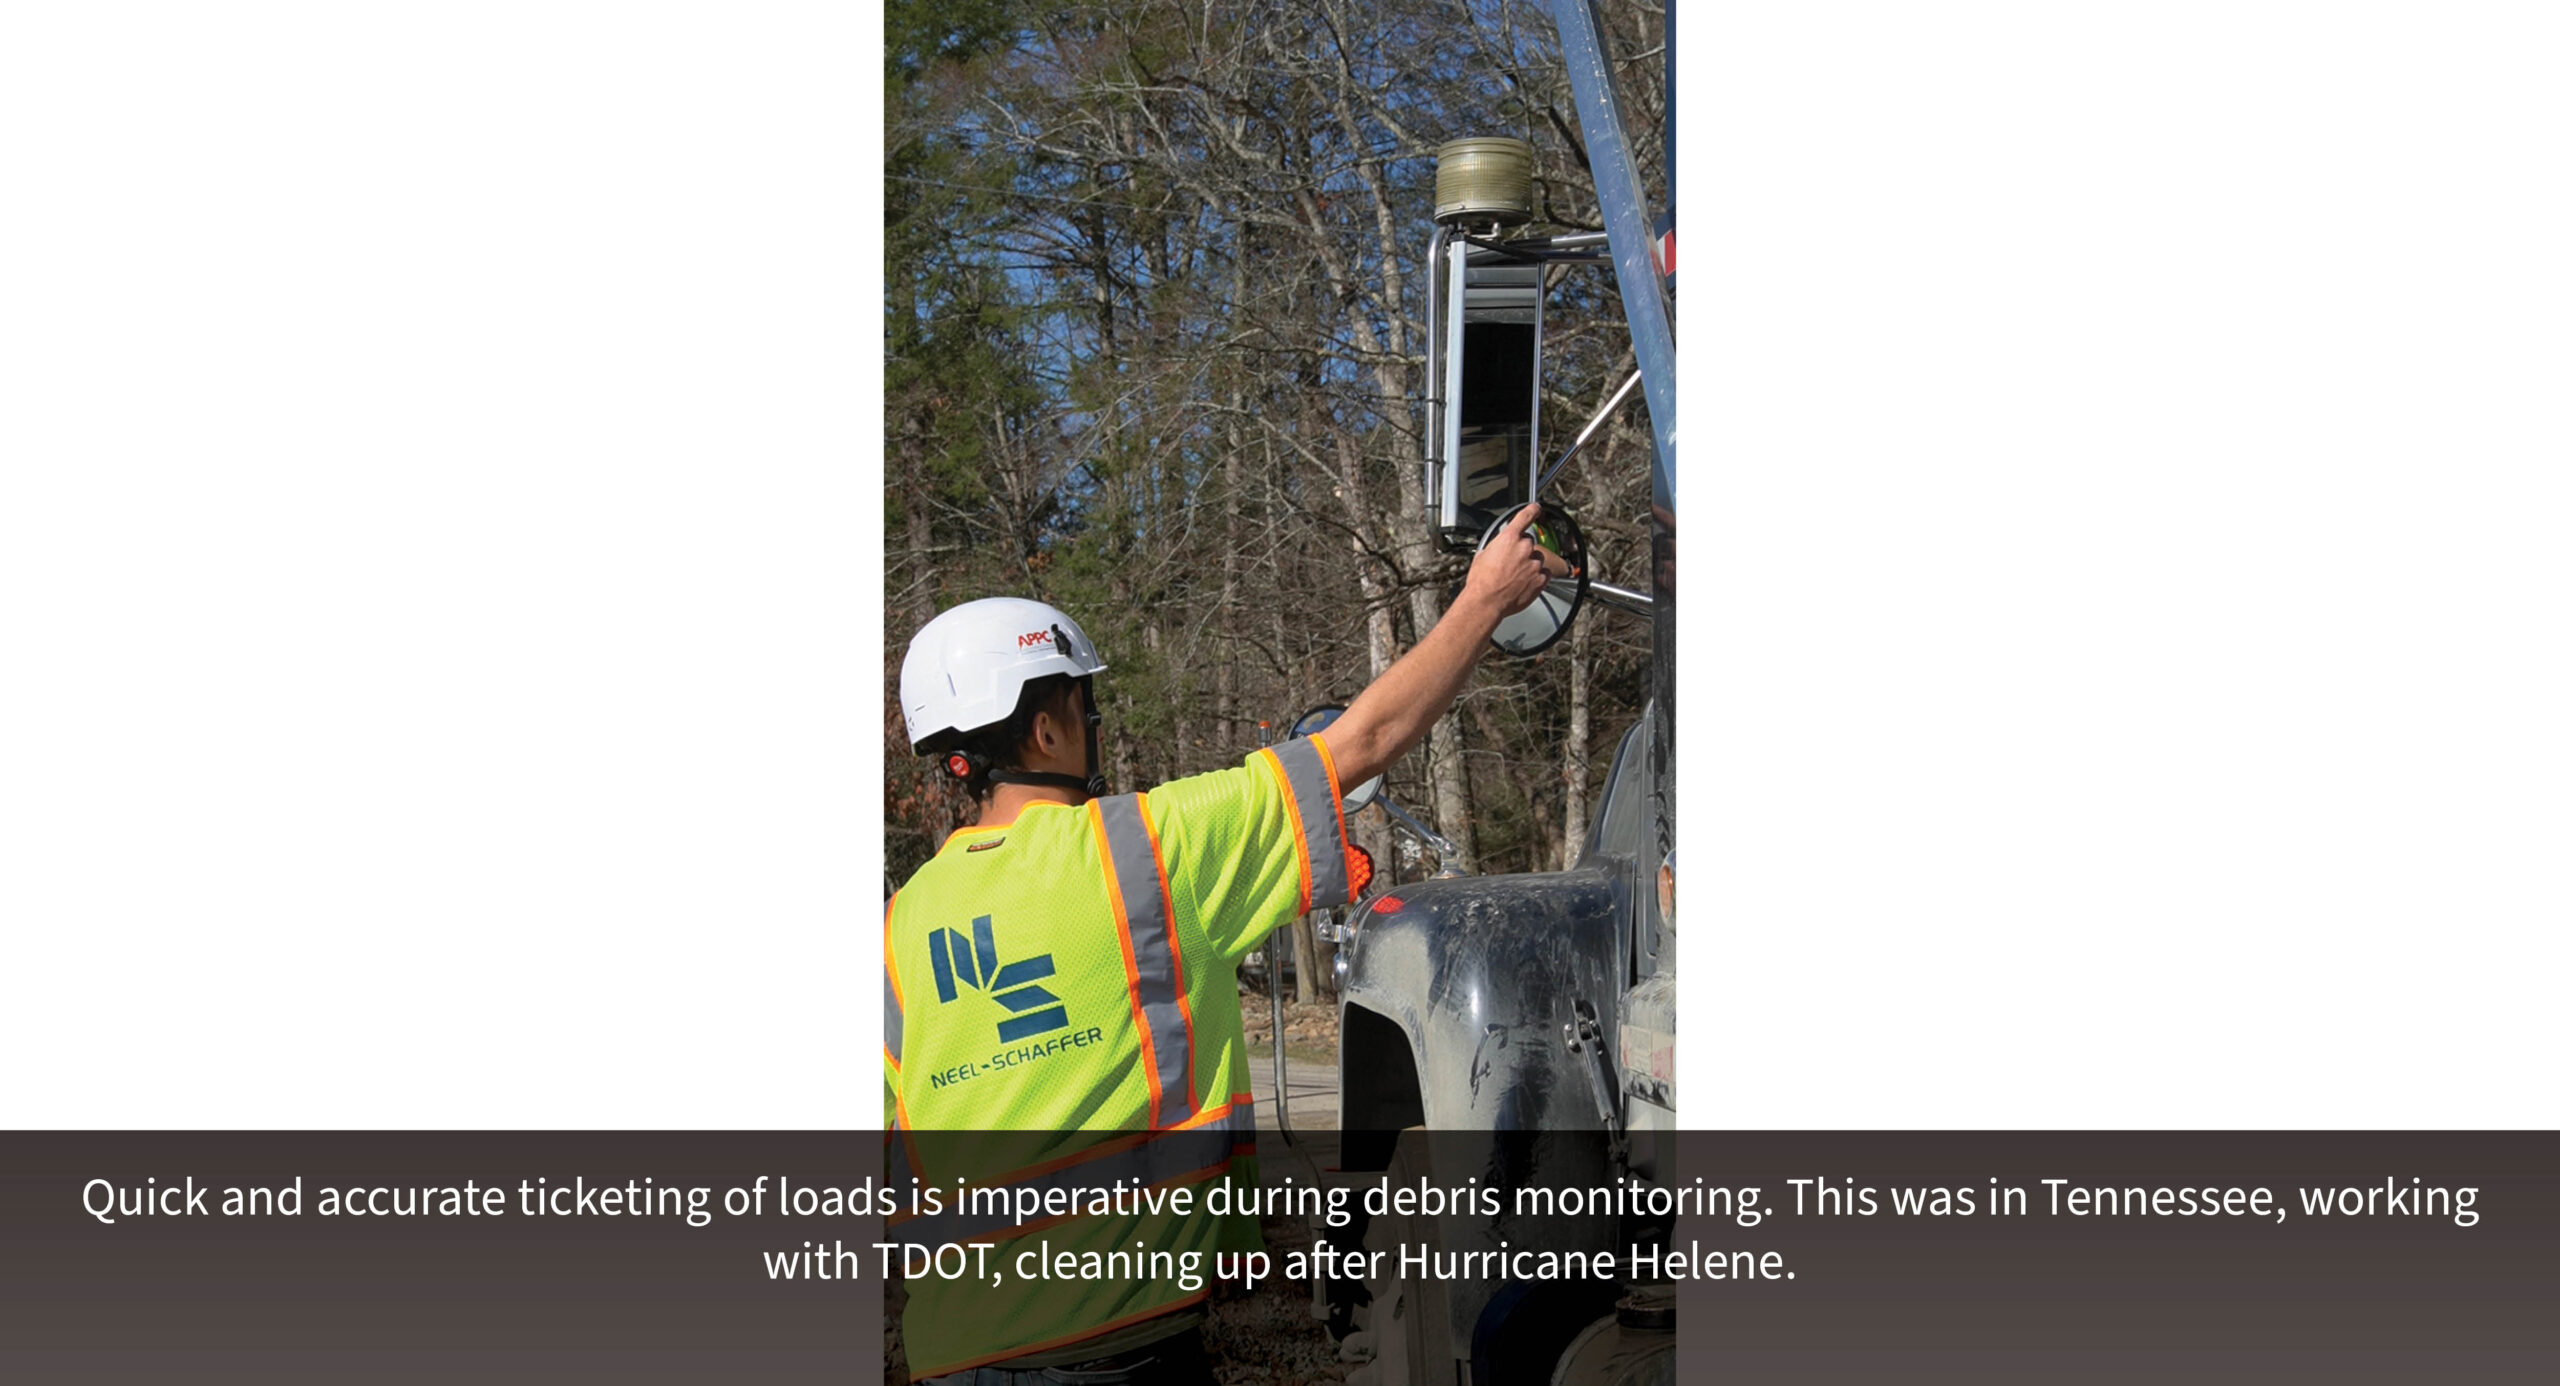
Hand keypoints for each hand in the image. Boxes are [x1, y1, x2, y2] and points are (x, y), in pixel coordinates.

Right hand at [1462, 503, 1553, 617]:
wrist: (1486, 602)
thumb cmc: (1481, 582)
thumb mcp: (1482, 556)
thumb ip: (1495, 547)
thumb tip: (1497, 548)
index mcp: (1509, 538)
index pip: (1526, 516)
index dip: (1533, 510)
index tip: (1536, 508)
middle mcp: (1524, 548)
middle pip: (1529, 542)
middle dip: (1522, 550)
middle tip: (1511, 563)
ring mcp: (1534, 564)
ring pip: (1537, 559)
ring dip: (1530, 564)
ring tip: (1516, 576)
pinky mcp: (1540, 579)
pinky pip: (1544, 574)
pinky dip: (1537, 577)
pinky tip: (1524, 583)